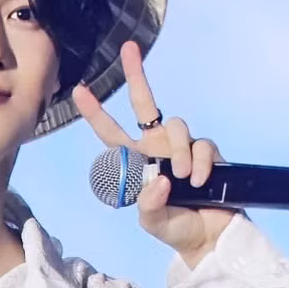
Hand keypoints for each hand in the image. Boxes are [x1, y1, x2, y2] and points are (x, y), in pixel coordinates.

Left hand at [72, 40, 242, 264]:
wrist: (209, 238)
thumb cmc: (175, 228)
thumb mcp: (152, 222)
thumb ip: (148, 205)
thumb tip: (159, 180)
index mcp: (135, 161)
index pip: (111, 133)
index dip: (96, 113)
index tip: (79, 91)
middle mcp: (156, 148)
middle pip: (145, 103)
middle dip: (137, 75)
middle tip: (129, 48)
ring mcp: (182, 148)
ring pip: (176, 126)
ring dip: (178, 151)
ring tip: (184, 177)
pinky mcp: (207, 152)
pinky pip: (201, 145)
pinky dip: (200, 162)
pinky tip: (200, 180)